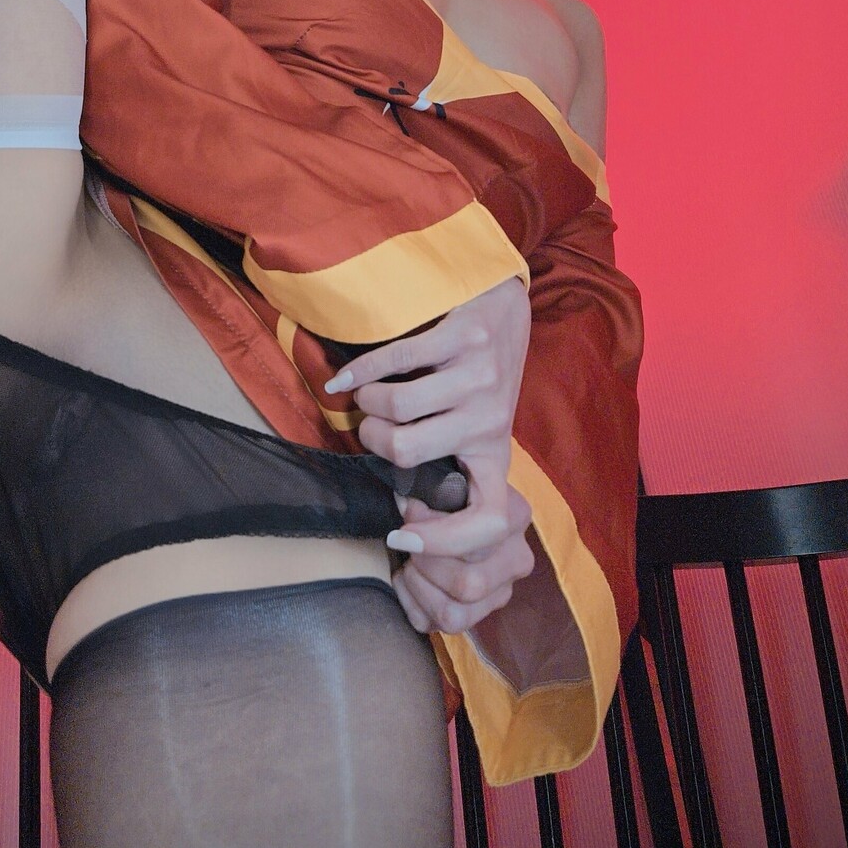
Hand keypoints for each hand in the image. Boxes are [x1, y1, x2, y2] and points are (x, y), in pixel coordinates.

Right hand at [325, 274, 531, 554]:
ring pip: (395, 405)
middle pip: (405, 451)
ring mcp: (480, 378)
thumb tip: (396, 503)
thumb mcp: (473, 426)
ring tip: (369, 396)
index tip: (399, 535)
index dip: (446, 542)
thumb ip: (444, 459)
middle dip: (371, 438)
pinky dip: (358, 372)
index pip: (488, 519)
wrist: (503, 305)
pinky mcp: (464, 337)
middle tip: (372, 427)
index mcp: (494, 452)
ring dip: (366, 401)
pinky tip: (344, 380)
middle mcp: (490, 420)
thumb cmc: (476, 376)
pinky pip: (393, 360)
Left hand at [390, 484, 534, 635]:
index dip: (435, 538)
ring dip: (419, 588)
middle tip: (407, 545)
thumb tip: (406, 504)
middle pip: (469, 584)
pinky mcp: (480, 612)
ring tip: (408, 563)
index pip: (484, 537)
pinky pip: (439, 625)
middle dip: (425, 564)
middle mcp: (517, 558)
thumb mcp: (439, 475)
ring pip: (454, 614)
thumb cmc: (442, 490)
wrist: (448, 507)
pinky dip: (412, 603)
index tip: (403, 532)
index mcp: (513, 516)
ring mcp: (502, 591)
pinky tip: (407, 580)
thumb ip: (427, 482)